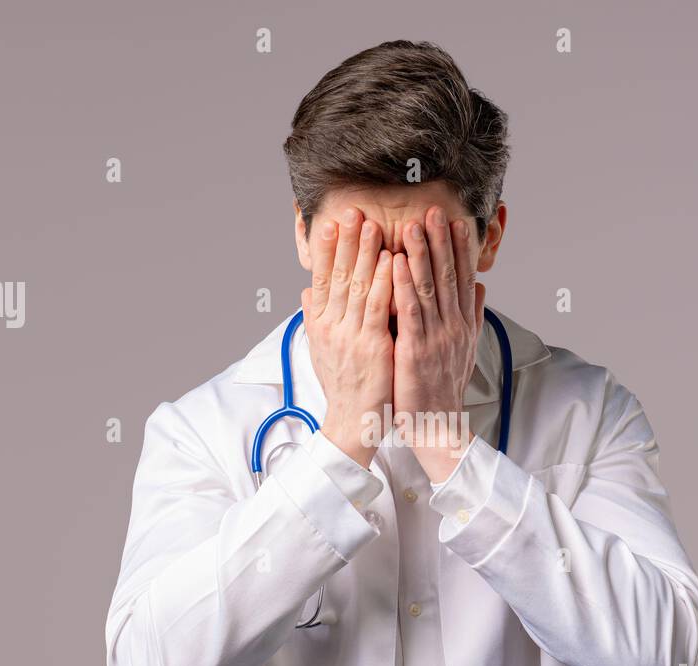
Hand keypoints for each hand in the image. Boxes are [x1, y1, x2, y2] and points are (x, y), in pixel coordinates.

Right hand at [303, 206, 393, 467]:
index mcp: (320, 324)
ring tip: (373, 224)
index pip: (322, 277)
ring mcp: (350, 336)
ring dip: (365, 253)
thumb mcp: (323, 349)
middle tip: (353, 210)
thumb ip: (315, 316)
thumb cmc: (344, 386)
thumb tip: (306, 289)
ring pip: (358, 286)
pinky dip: (384, 283)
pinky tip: (391, 261)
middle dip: (346, 241)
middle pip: (338, 275)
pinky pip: (378, 309)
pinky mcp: (372, 347)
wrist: (352, 423)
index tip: (332, 221)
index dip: (326, 248)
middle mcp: (330, 327)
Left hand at [392, 204, 485, 482]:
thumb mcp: (464, 350)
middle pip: (448, 275)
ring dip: (422, 253)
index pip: (464, 278)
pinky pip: (410, 311)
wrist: (438, 427)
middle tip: (434, 209)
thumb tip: (482, 286)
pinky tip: (399, 262)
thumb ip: (472, 316)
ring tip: (414, 223)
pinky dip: (405, 285)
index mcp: (463, 326)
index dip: (460, 248)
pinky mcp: (415, 350)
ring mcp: (436, 338)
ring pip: (429, 287)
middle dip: (441, 240)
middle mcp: (453, 327)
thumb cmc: (443, 390)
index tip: (457, 220)